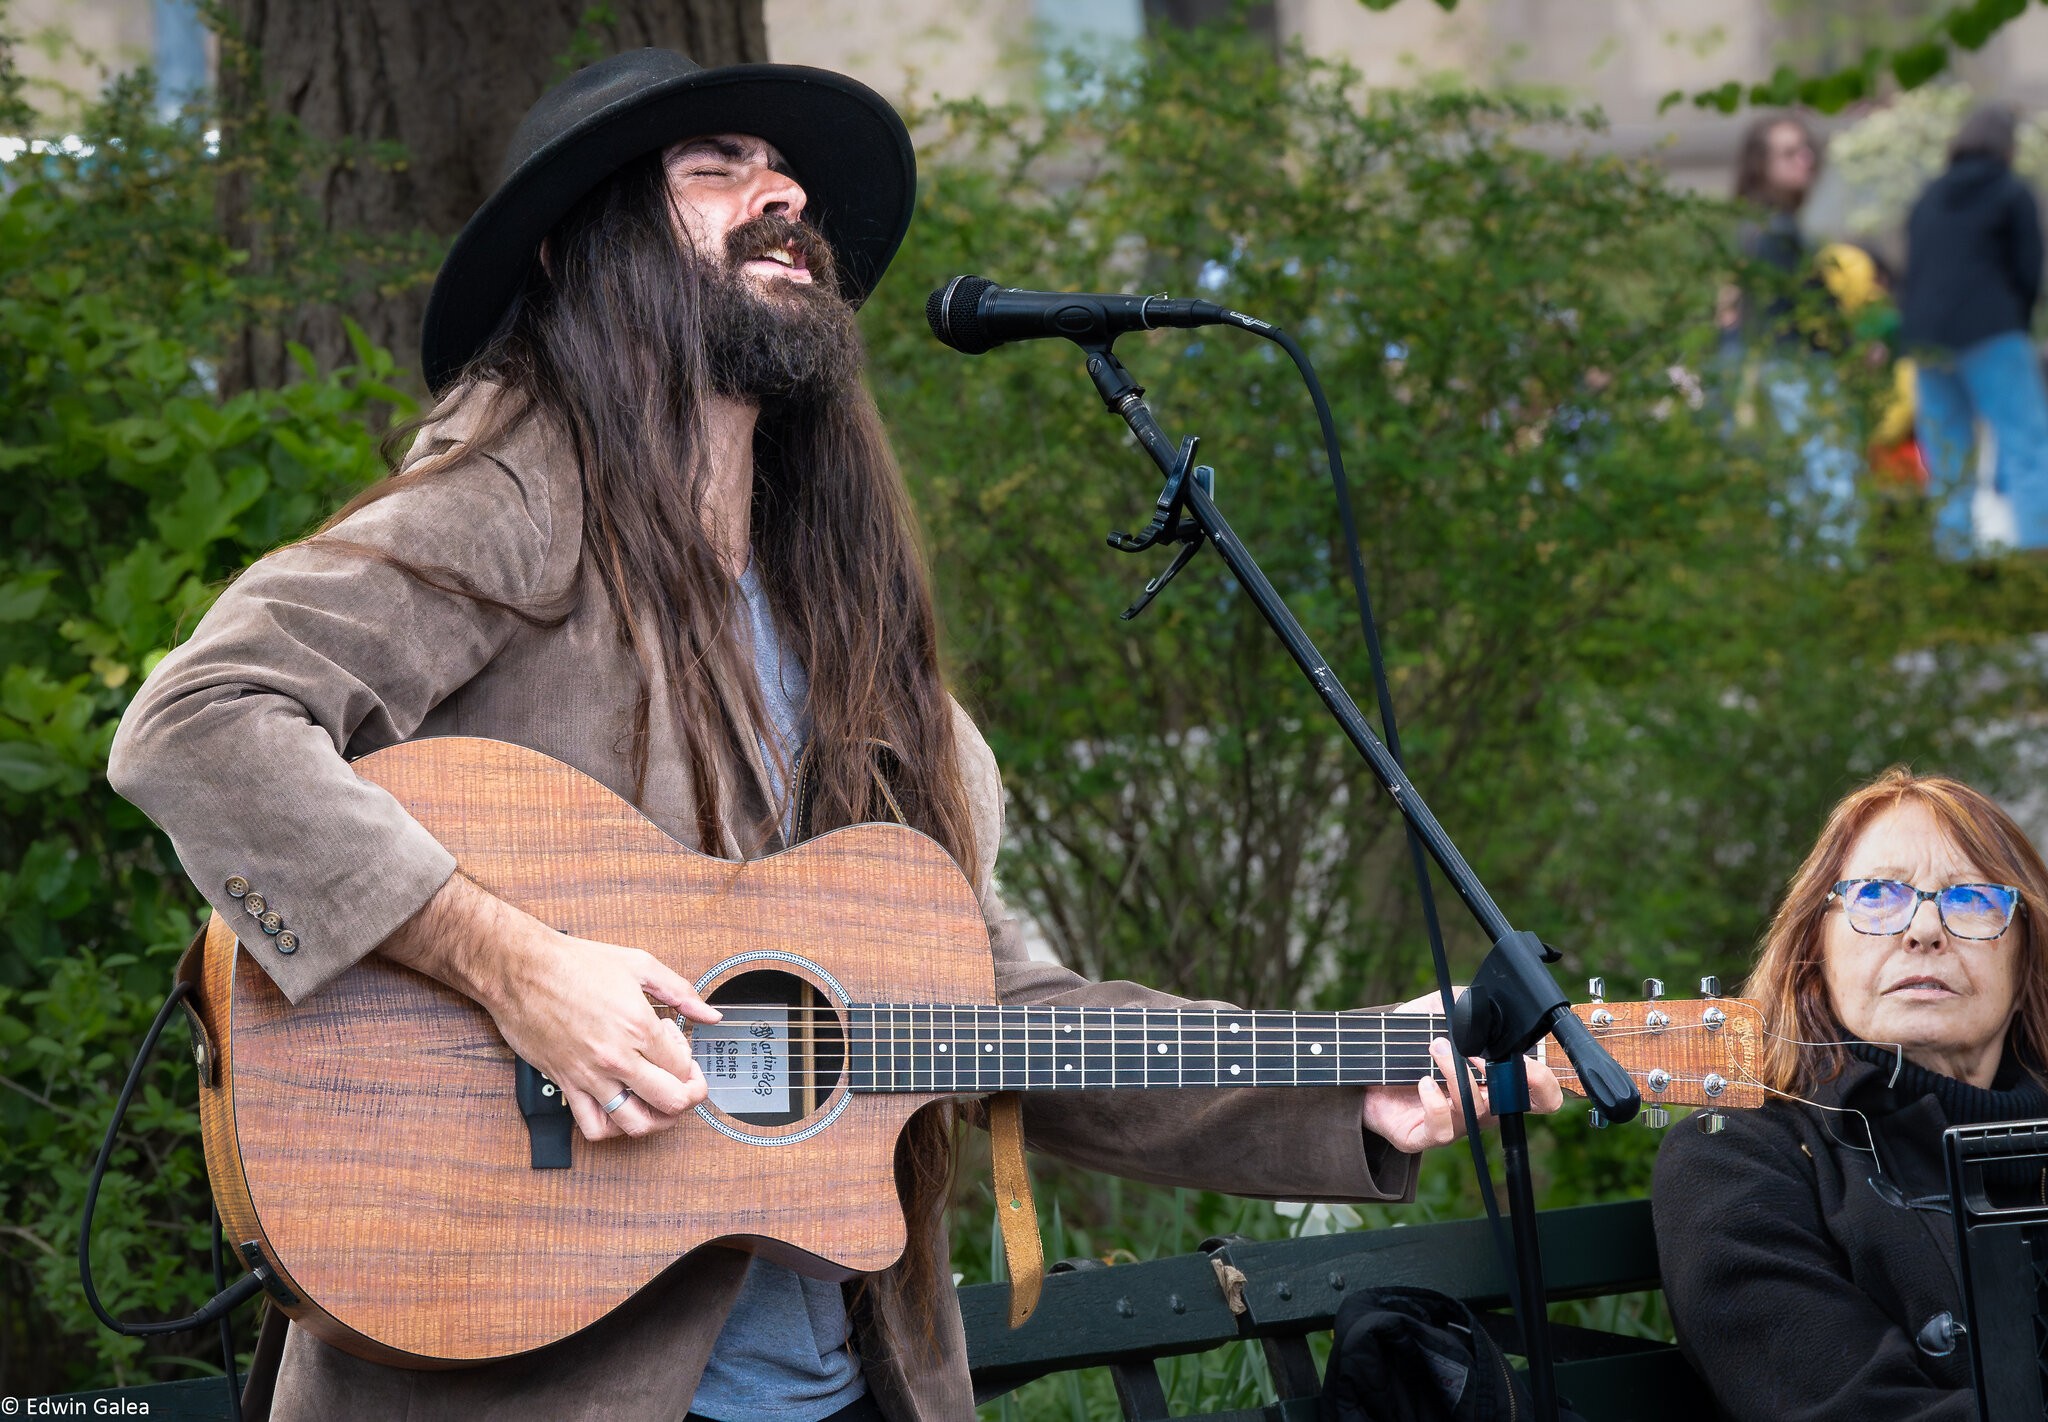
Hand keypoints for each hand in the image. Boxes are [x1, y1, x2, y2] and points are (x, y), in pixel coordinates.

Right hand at [380, 873, 721, 1141]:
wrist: (521, 970)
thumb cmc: (573, 964)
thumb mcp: (638, 964)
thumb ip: (681, 992)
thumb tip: (710, 1014)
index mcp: (639, 1026)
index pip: (682, 1066)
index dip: (689, 1060)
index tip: (679, 1045)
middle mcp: (617, 1057)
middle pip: (671, 1101)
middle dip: (689, 1097)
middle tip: (687, 1084)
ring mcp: (591, 1075)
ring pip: (636, 1124)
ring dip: (658, 1121)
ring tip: (661, 1105)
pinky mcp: (566, 1084)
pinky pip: (593, 1127)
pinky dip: (613, 1130)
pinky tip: (621, 1110)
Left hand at [1358, 995, 1563, 1153]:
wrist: (1363, 1065)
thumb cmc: (1407, 1044)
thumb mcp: (1435, 1013)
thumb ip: (1461, 1005)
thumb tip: (1480, 1000)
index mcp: (1492, 1080)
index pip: (1537, 1092)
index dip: (1542, 1081)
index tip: (1525, 1061)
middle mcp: (1481, 1105)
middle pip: (1519, 1108)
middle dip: (1513, 1082)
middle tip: (1483, 1056)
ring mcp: (1456, 1123)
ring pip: (1477, 1109)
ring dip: (1458, 1074)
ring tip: (1436, 1048)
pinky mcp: (1426, 1135)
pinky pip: (1444, 1128)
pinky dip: (1436, 1102)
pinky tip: (1423, 1081)